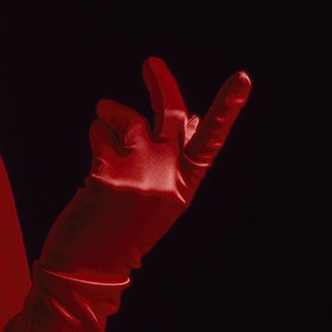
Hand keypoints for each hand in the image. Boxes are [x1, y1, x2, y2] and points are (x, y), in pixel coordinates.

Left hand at [37, 58, 250, 281]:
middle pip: (171, 115)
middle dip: (161, 83)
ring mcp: (140, 175)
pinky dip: (96, 132)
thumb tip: (192, 116)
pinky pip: (102, 134)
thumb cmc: (120, 229)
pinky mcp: (110, 173)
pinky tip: (94, 142)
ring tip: (102, 114)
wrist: (88, 268)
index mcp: (184, 185)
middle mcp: (167, 178)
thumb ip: (172, 160)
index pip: (211, 140)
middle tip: (150, 63)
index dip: (227, 108)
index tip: (243, 78)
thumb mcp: (157, 198)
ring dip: (111, 112)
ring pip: (130, 119)